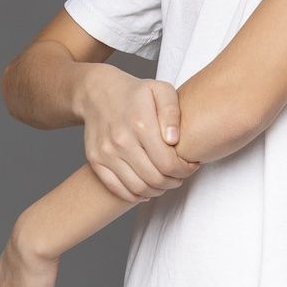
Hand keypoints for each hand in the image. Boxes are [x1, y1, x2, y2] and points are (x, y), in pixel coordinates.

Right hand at [79, 66, 200, 202]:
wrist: (97, 92)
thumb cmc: (135, 93)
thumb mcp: (160, 90)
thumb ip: (172, 113)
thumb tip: (173, 140)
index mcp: (141, 124)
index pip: (168, 163)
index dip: (184, 170)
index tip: (190, 165)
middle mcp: (121, 141)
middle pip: (154, 179)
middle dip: (174, 182)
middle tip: (180, 175)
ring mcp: (106, 153)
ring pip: (137, 188)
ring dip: (157, 190)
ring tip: (165, 181)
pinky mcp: (95, 161)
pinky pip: (117, 189)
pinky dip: (135, 195)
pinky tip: (147, 188)